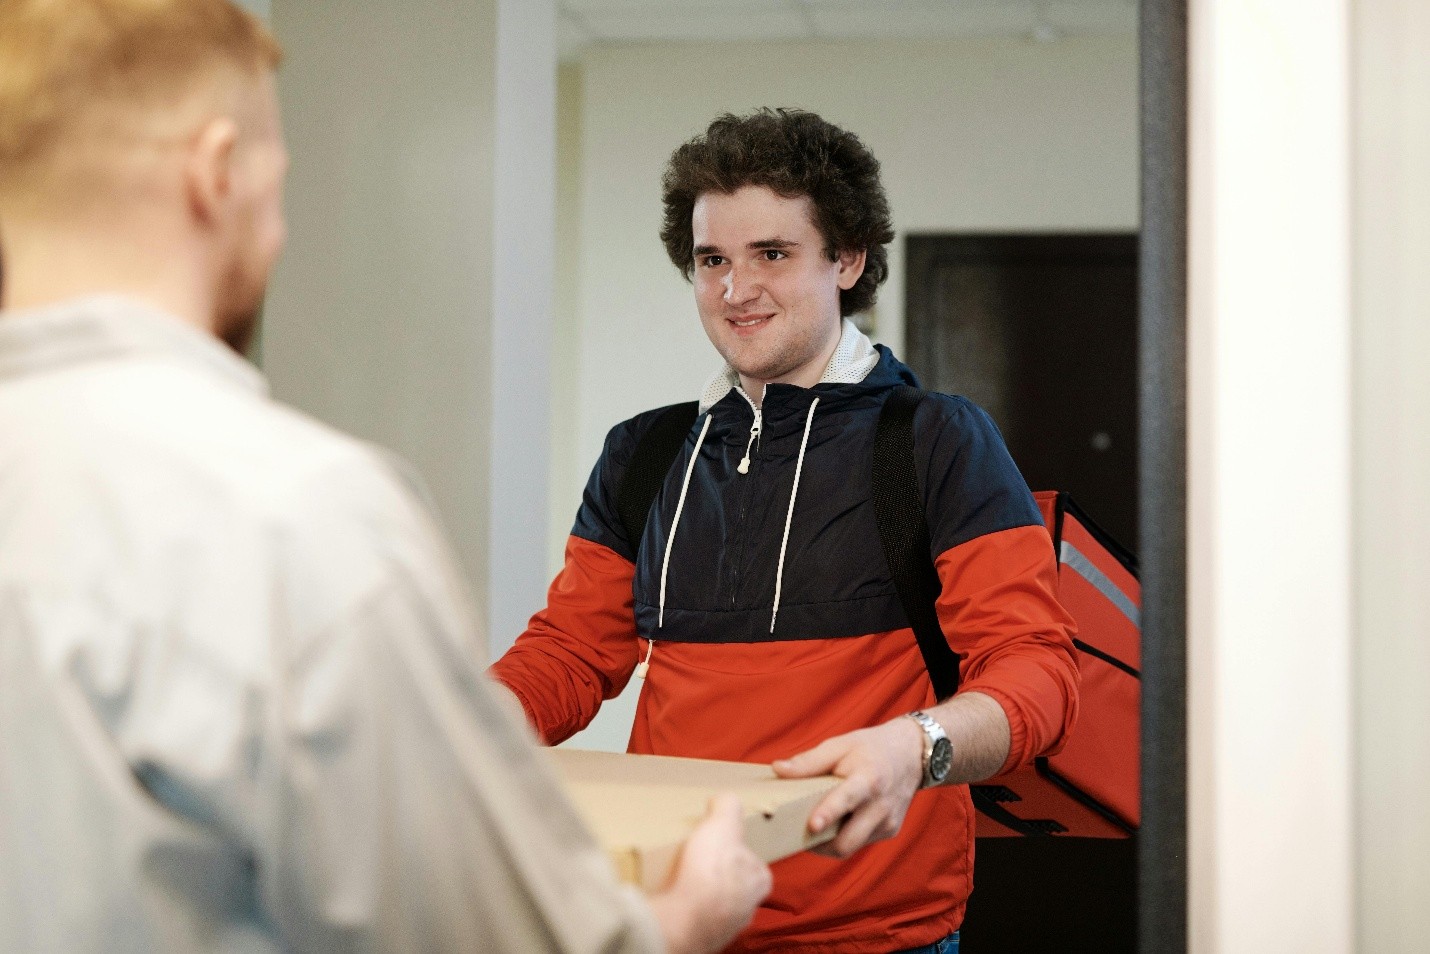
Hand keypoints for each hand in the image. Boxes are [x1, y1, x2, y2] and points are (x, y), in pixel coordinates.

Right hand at [647, 795, 772, 953]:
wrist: (686, 917)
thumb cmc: (711, 872)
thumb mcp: (723, 823)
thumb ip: (728, 806)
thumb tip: (724, 799)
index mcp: (759, 880)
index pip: (754, 862)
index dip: (737, 850)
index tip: (721, 844)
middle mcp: (747, 908)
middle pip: (735, 885)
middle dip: (718, 875)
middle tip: (698, 861)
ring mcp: (724, 926)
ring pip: (715, 905)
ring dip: (700, 894)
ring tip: (681, 877)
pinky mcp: (701, 937)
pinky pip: (694, 918)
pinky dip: (685, 908)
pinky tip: (673, 896)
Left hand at [771, 718, 924, 858]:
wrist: (912, 755)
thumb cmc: (870, 748)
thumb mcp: (840, 745)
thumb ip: (809, 761)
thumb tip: (777, 769)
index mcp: (869, 779)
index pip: (847, 800)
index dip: (829, 814)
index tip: (812, 825)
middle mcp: (881, 806)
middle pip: (847, 840)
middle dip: (819, 844)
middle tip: (795, 834)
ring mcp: (887, 822)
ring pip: (851, 847)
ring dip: (828, 843)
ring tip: (811, 829)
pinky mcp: (889, 831)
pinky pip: (860, 843)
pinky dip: (843, 837)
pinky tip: (835, 823)